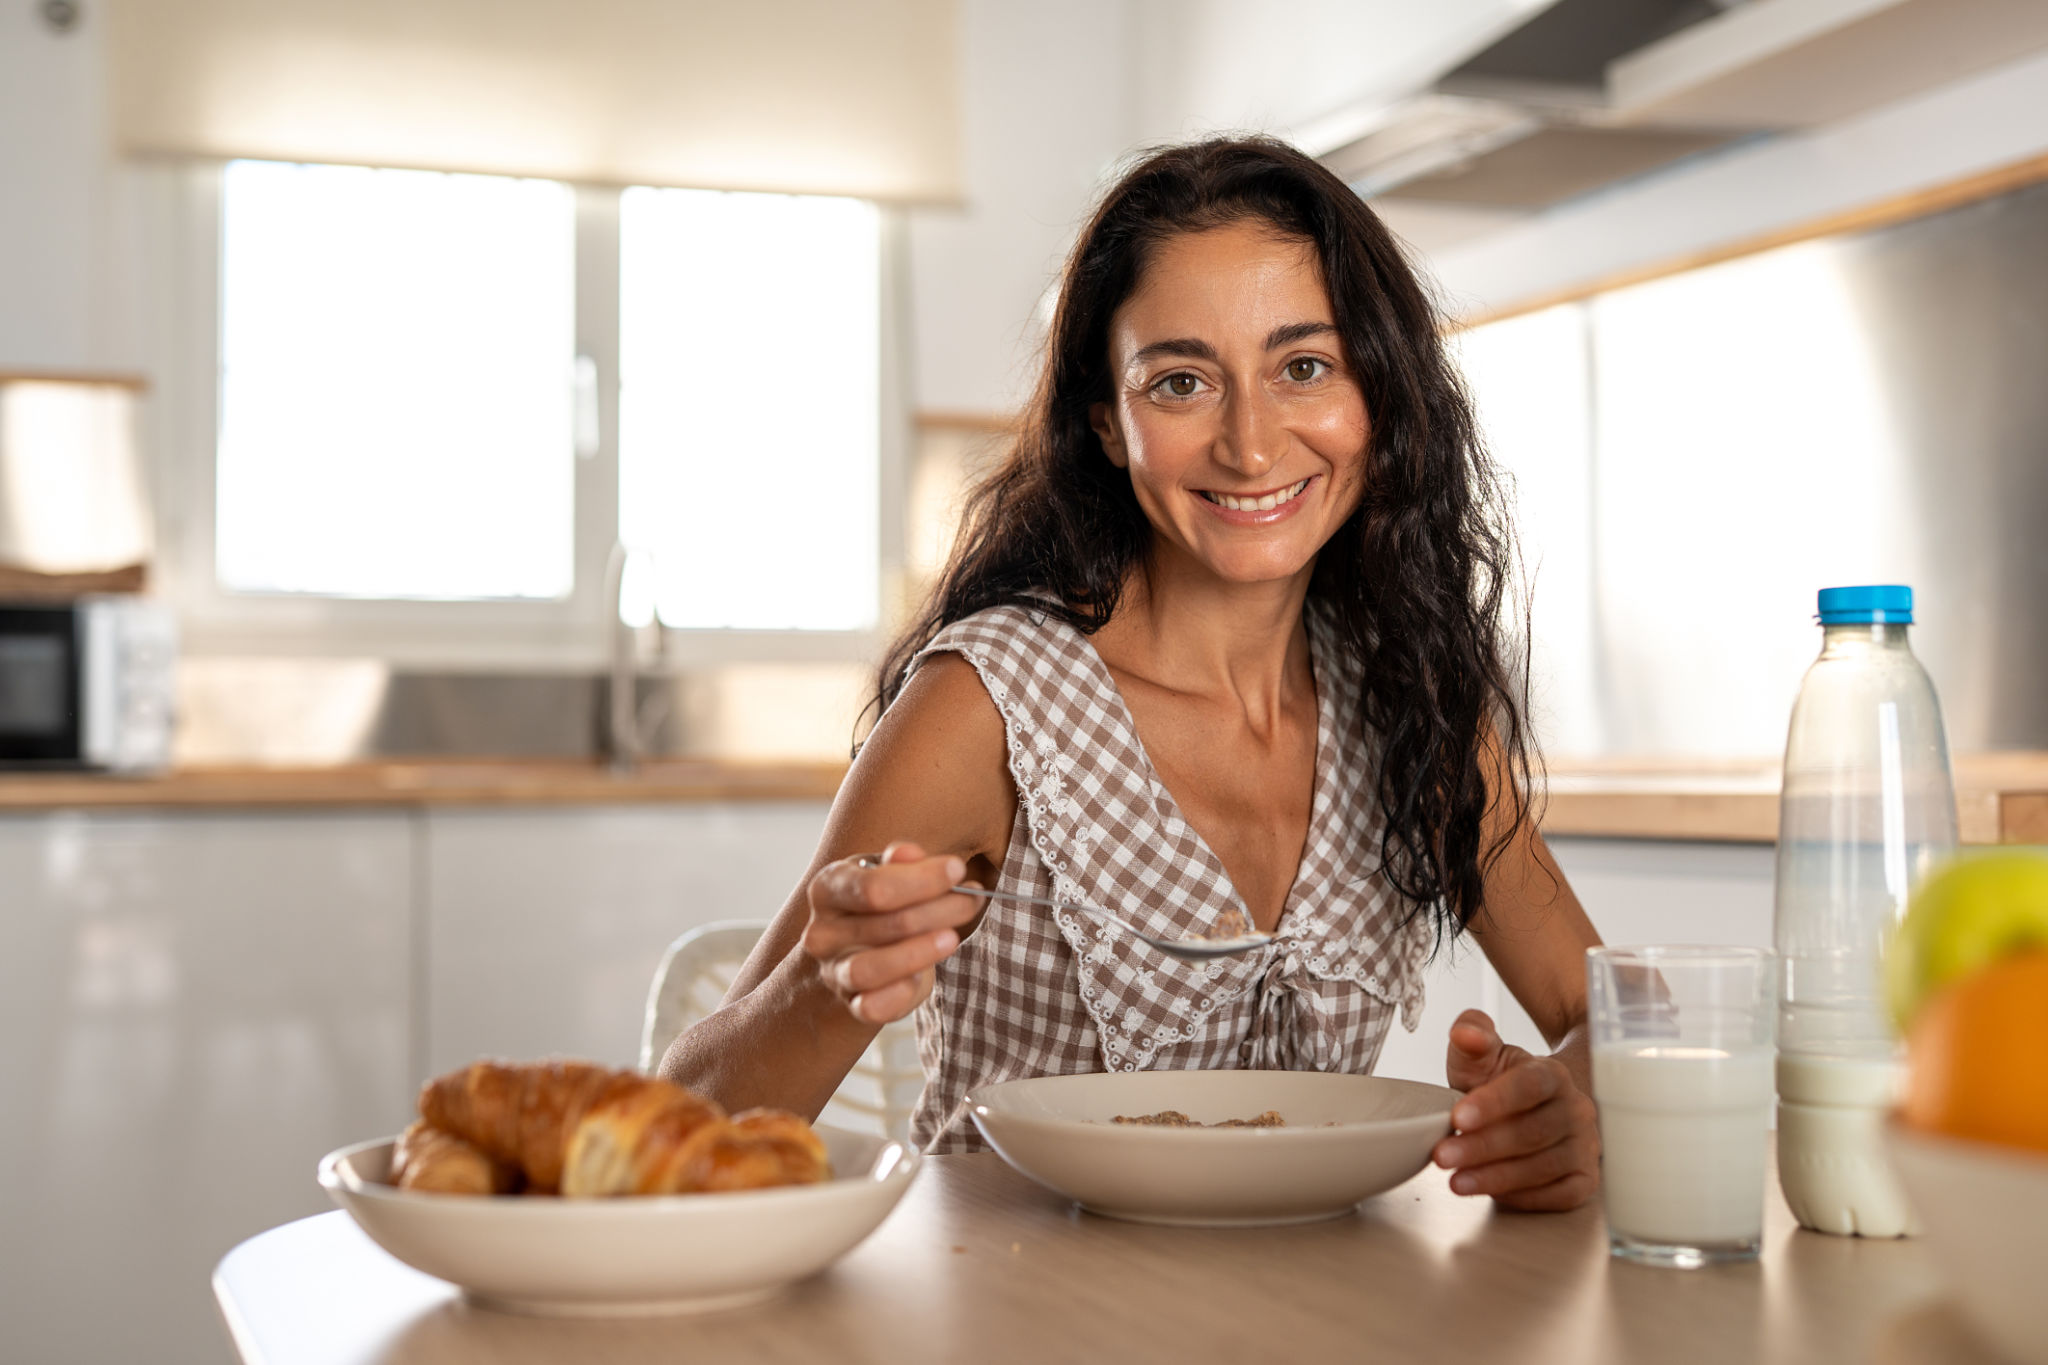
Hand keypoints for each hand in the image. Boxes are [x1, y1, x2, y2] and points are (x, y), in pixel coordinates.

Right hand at [803, 842, 979, 1024]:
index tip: (957, 870)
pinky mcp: (851, 1004)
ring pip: (870, 968)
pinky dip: (901, 994)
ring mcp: (833, 971)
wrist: (848, 959)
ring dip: (919, 952)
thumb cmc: (876, 908)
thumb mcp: (885, 874)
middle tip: (970, 901)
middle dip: (937, 910)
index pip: (872, 886)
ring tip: (952, 938)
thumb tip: (909, 852)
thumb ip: (899, 862)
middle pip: (884, 923)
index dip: (921, 879)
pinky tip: (924, 977)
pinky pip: (872, 1007)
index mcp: (828, 889)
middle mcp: (822, 931)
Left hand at [1431, 1009, 1599, 1210]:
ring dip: (1497, 1177)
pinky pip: (1560, 1195)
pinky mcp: (1585, 1179)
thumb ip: (1471, 1038)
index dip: (1493, 1103)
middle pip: (1532, 1132)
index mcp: (1552, 1074)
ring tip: (1457, 1181)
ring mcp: (1585, 1146)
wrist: (1534, 1108)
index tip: (1458, 1118)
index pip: (1528, 1086)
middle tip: (1443, 1156)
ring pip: (1544, 1166)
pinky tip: (1492, 1193)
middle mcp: (1576, 1109)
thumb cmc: (1502, 1083)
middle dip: (1483, 1147)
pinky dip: (1524, 1197)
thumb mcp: (1482, 1058)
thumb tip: (1465, 1033)